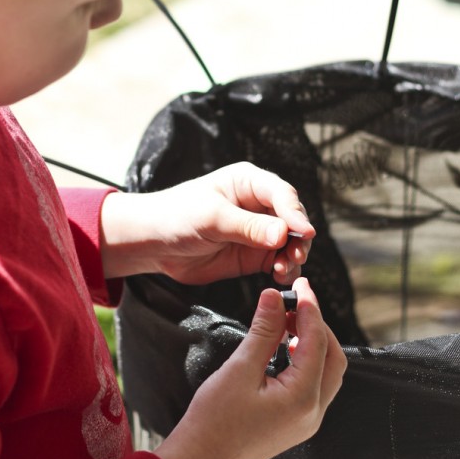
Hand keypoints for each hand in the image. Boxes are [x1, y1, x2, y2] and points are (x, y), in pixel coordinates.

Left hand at [100, 162, 313, 285]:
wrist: (155, 243)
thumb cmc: (177, 216)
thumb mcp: (212, 218)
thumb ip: (248, 227)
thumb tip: (283, 233)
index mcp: (248, 182)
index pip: (282, 194)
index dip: (295, 213)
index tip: (304, 232)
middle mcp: (258, 204)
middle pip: (292, 218)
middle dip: (298, 237)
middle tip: (294, 255)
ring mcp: (258, 230)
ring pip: (290, 242)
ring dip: (294, 255)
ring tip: (283, 269)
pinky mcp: (254, 254)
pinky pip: (279, 260)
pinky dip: (285, 268)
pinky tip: (279, 276)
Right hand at [154, 277, 346, 458]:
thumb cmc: (215, 419)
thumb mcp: (239, 368)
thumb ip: (263, 331)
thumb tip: (275, 297)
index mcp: (303, 398)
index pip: (318, 342)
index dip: (309, 309)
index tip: (299, 284)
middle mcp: (313, 412)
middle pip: (333, 358)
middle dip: (317, 326)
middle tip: (295, 301)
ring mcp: (306, 421)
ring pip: (325, 372)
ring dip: (312, 343)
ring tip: (287, 320)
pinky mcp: (295, 423)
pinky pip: (312, 385)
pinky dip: (304, 360)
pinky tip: (283, 346)